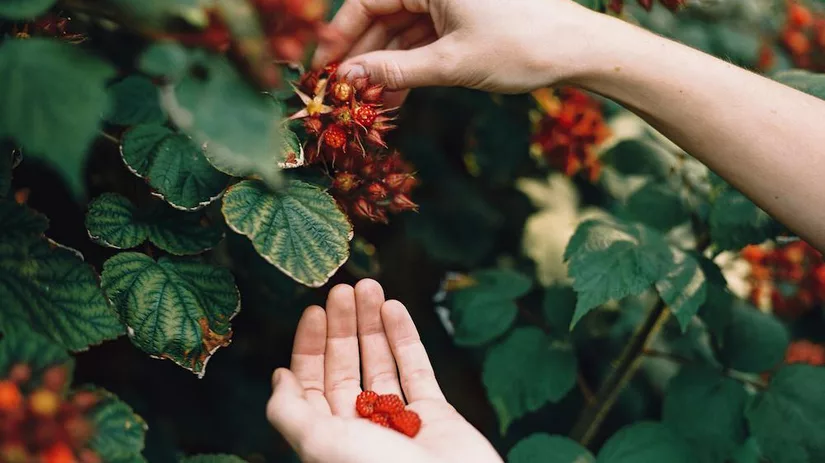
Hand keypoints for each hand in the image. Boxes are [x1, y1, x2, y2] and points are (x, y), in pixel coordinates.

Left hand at [266, 279, 502, 462]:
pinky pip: (417, 368)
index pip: (312, 384)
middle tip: (343, 290)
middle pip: (346, 367)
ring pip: (381, 363)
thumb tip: (278, 378)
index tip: (314, 312)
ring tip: (369, 287)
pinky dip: (405, 337)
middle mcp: (362, 429)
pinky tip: (394, 308)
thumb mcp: (320, 443)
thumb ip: (292, 412)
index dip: (310, 347)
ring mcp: (400, 421)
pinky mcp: (435, 415)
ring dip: (373, 324)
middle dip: (343, 328)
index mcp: (330, 438)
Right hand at [312, 0, 611, 99]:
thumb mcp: (451, 63)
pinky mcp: (464, 20)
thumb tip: (348, 79)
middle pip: (381, 17)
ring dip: (385, 68)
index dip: (340, 36)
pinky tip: (394, 98)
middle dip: (362, 57)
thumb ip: (395, 71)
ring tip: (369, 106)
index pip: (366, 1)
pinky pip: (424, 41)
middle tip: (341, 94)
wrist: (578, 51)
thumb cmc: (520, 47)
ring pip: (402, 32)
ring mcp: (450, 2)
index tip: (322, 69)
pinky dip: (410, 67)